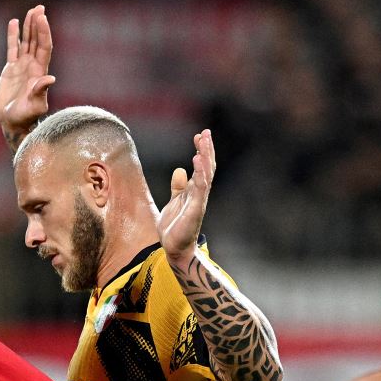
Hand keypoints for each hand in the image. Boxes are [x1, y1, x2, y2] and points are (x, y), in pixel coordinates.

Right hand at [0, 5, 54, 147]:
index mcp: (40, 72)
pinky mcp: (10, 69)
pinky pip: (12, 48)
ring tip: (31, 11)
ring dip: (29, 26)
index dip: (44, 32)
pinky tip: (14, 23)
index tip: (42, 18)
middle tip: (39, 8)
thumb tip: (50, 78)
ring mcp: (22, 66)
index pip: (44, 47)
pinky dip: (13, 36)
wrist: (12, 123)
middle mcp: (33, 66)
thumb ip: (41, 93)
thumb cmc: (25, 117)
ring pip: (26, 41)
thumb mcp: (35, 106)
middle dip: (38, 24)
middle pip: (37, 40)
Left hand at [156, 130, 215, 266]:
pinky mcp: (196, 209)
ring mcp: (199, 200)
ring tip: (203, 141)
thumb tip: (180, 170)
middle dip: (206, 149)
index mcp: (194, 190)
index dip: (201, 150)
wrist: (175, 247)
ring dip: (205, 157)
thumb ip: (178, 186)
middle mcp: (199, 193)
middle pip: (206, 167)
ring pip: (205, 175)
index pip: (201, 166)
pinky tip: (198, 161)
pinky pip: (200, 189)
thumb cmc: (175, 226)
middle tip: (206, 132)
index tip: (199, 135)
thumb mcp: (174, 201)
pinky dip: (200, 174)